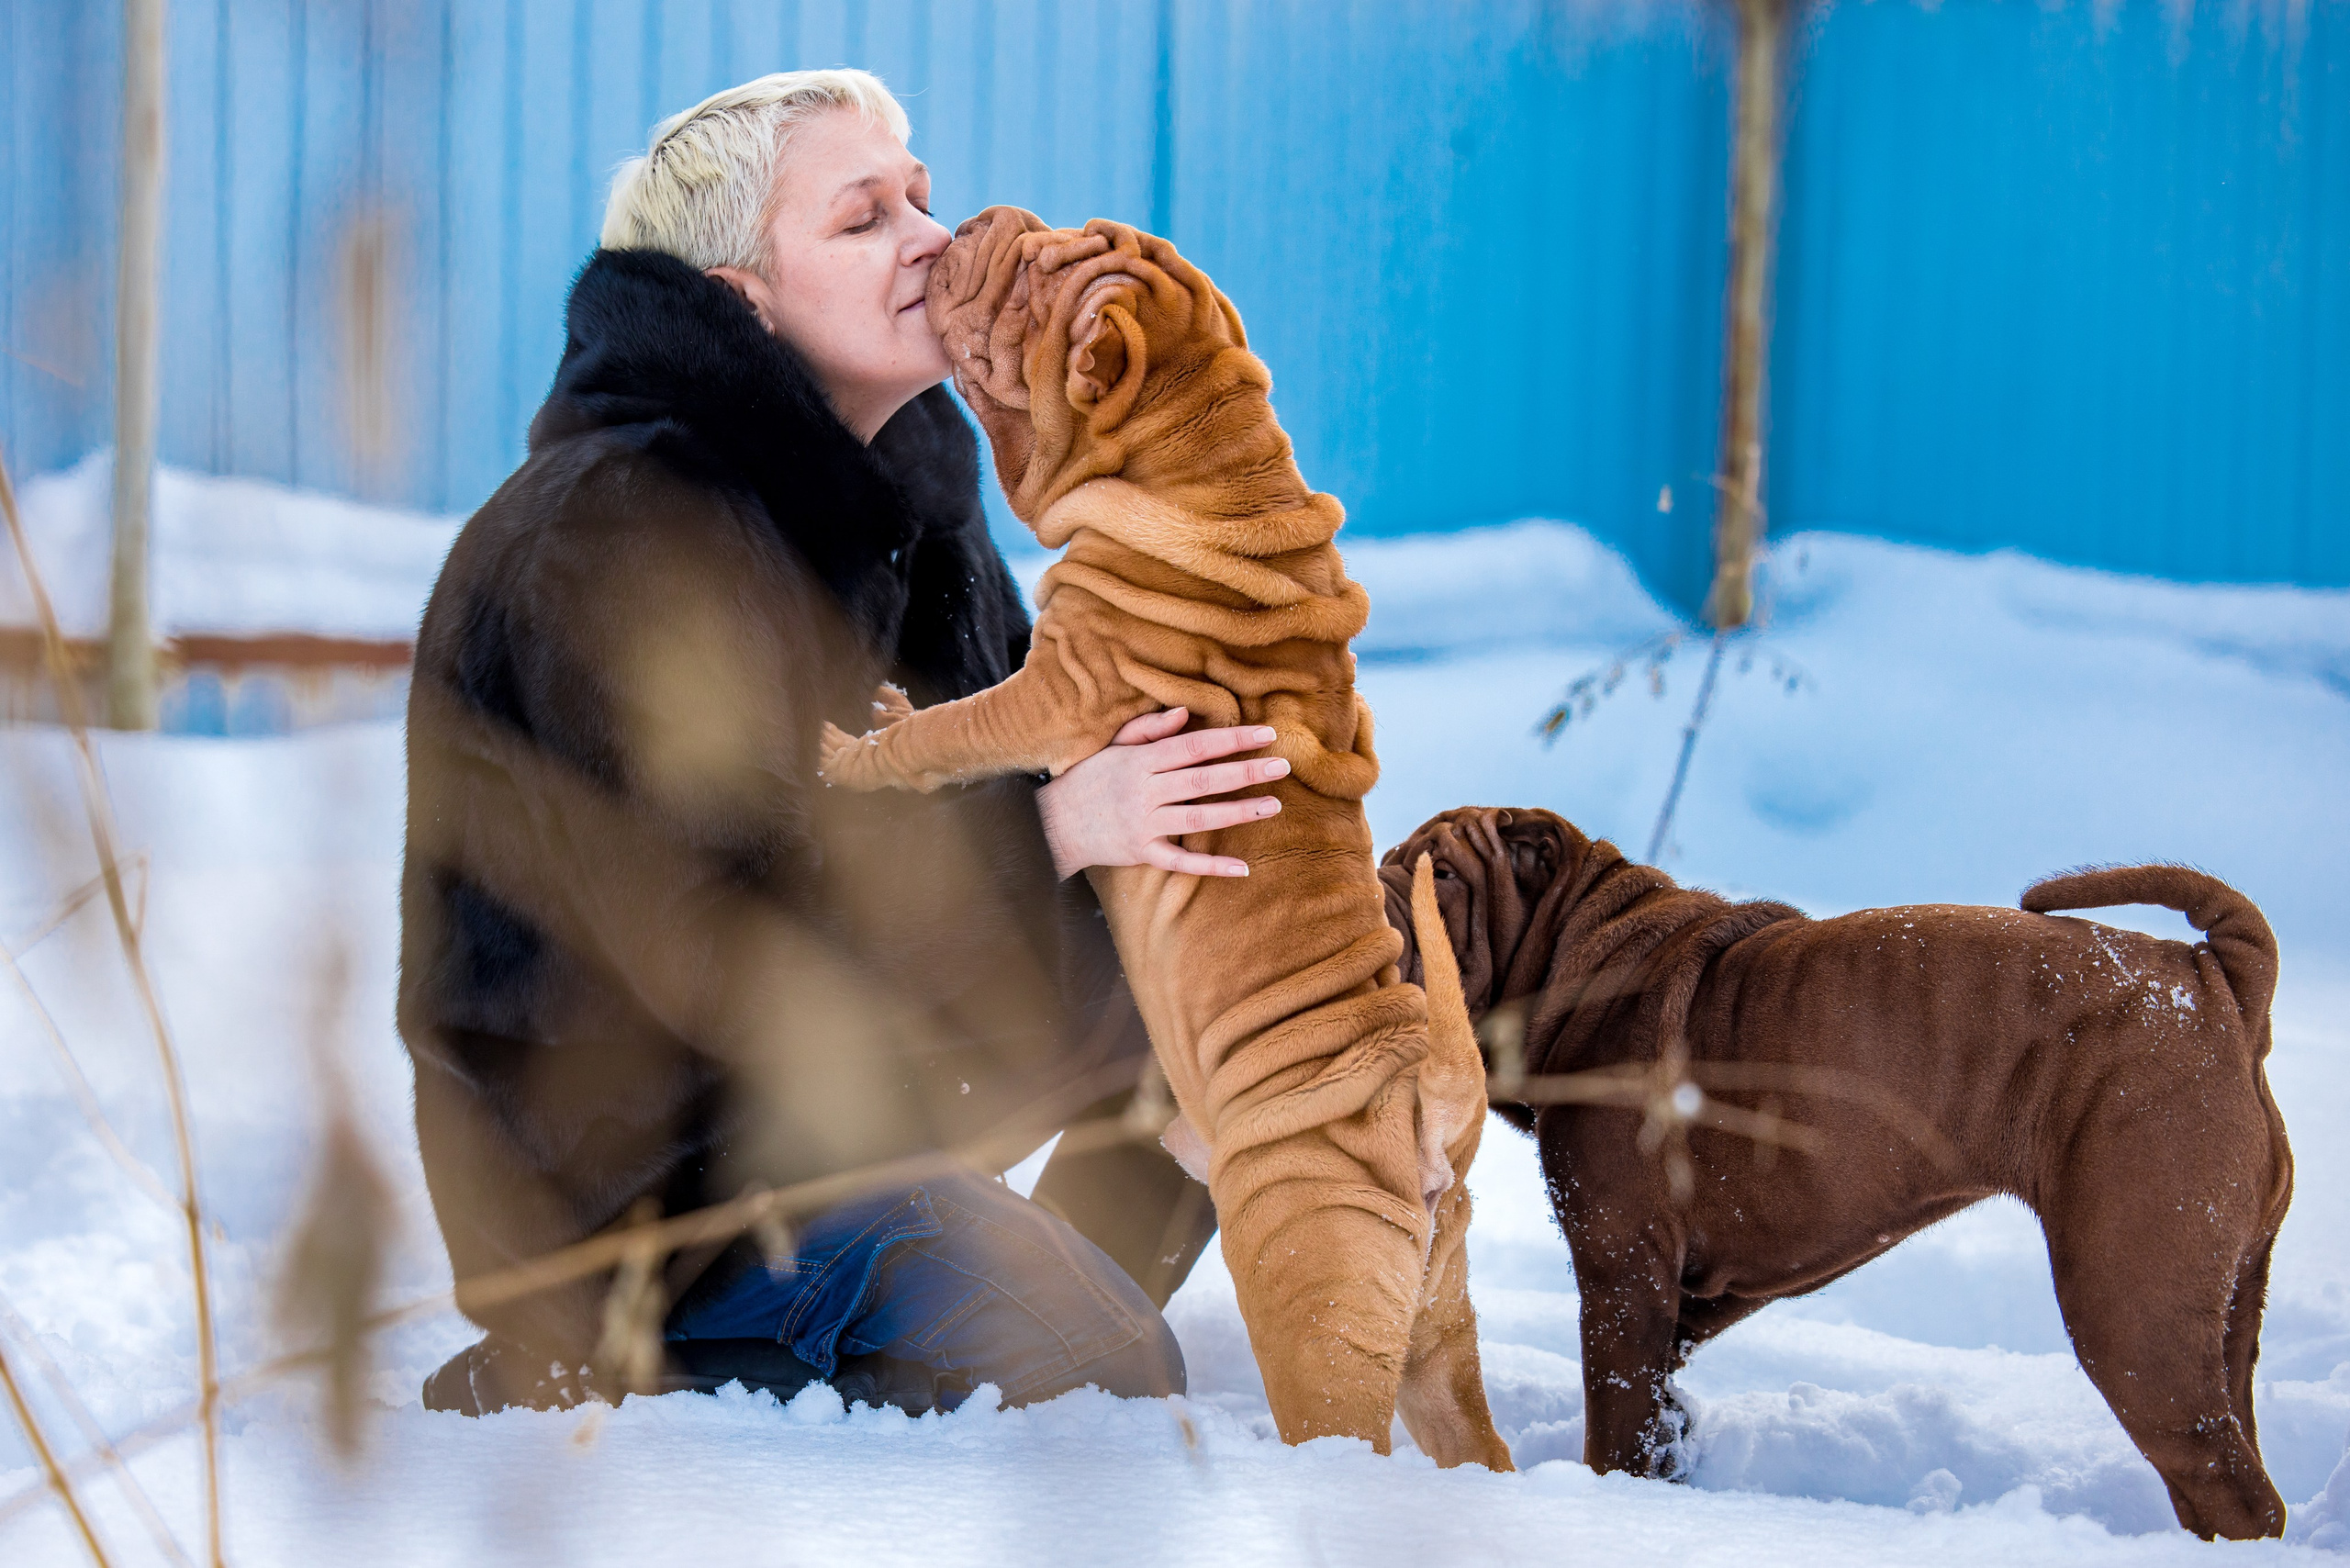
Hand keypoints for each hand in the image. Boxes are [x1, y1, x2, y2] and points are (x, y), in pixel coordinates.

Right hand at [1036, 708, 1287, 878]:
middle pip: (1203, 781)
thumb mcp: (1113, 746)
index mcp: (1141, 761)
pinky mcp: (1142, 853)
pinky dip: (1211, 867)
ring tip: (1274, 805)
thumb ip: (1149, 729)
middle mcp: (1144, 792)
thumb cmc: (1089, 778)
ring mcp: (1144, 825)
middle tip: (1283, 765)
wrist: (1053, 824)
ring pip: (1199, 819)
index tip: (1266, 734)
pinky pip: (1181, 862)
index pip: (1195, 746)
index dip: (1232, 740)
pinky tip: (1242, 867)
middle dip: (1245, 772)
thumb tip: (1186, 714)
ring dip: (1239, 812)